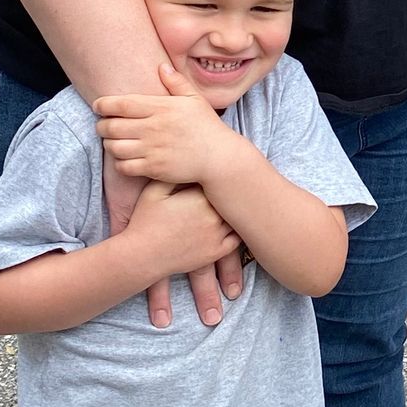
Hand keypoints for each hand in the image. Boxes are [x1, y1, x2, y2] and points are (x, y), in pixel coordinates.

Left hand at [95, 62, 234, 185]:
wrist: (218, 157)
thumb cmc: (206, 126)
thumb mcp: (194, 99)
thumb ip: (176, 82)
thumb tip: (162, 66)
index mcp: (161, 108)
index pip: (122, 104)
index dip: (104, 104)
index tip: (98, 106)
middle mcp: (153, 128)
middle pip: (112, 126)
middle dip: (102, 126)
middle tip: (103, 125)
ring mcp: (152, 149)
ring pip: (114, 147)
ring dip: (109, 144)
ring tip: (112, 141)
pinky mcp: (153, 168)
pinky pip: (124, 166)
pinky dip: (119, 163)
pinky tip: (124, 158)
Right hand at [100, 92, 243, 327]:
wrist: (142, 255)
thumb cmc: (145, 221)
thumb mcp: (153, 190)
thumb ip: (168, 170)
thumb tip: (178, 150)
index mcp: (200, 197)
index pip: (223, 179)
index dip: (230, 170)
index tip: (240, 158)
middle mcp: (214, 216)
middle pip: (237, 197)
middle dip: (246, 187)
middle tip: (261, 175)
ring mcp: (217, 235)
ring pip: (241, 217)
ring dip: (248, 210)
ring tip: (264, 200)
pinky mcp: (216, 251)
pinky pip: (238, 238)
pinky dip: (244, 229)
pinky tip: (251, 224)